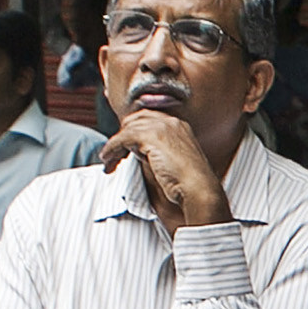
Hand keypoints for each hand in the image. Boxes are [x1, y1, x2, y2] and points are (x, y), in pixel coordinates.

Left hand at [101, 111, 231, 228]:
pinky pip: (121, 138)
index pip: (148, 119)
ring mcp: (161, 127)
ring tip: (108, 161)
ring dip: (114, 146)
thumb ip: (158, 150)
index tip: (125, 147)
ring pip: (126, 129)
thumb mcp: (175, 160)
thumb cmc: (190, 183)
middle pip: (134, 120)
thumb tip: (136, 151)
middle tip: (114, 155)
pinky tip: (108, 161)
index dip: (133, 131)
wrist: (199, 189)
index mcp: (179, 125)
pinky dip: (111, 149)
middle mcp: (170, 122)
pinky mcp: (150, 136)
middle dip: (121, 136)